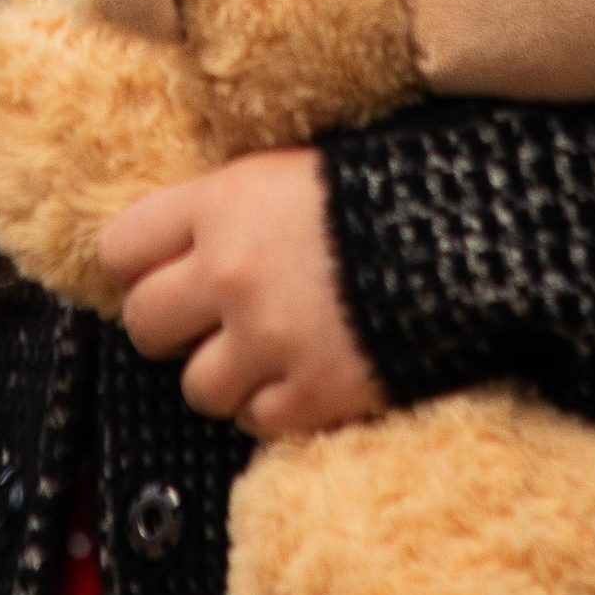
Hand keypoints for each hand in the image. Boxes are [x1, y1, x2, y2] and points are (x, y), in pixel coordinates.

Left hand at [97, 146, 387, 437]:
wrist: (474, 233)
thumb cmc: (381, 191)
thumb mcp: (288, 172)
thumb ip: (225, 209)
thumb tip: (173, 251)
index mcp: (223, 205)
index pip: (120, 248)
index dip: (135, 268)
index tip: (160, 274)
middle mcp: (232, 273)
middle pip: (144, 326)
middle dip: (171, 328)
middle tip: (208, 322)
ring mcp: (271, 338)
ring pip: (196, 388)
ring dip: (226, 376)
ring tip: (267, 351)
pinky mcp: (314, 392)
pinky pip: (255, 421)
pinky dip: (274, 406)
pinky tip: (303, 374)